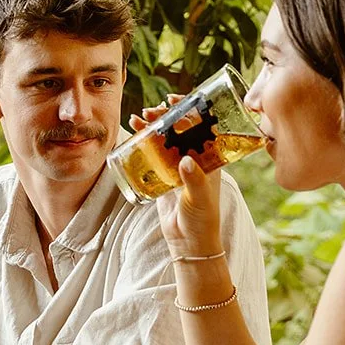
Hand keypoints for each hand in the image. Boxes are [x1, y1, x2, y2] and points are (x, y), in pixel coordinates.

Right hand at [131, 99, 223, 261]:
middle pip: (180, 128)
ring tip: (138, 118)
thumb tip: (186, 160)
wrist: (188, 243)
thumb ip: (194, 180)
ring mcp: (177, 166)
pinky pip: (153, 153)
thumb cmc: (202, 220)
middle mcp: (195, 158)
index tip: (174, 101)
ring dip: (153, 125)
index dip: (190, 109)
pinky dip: (143, 140)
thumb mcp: (200, 198)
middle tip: (151, 111)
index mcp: (210, 159)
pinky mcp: (163, 176)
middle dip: (166, 116)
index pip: (202, 126)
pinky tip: (134, 132)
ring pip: (165, 137)